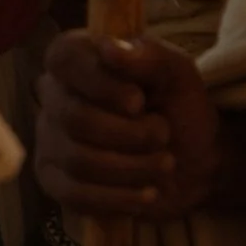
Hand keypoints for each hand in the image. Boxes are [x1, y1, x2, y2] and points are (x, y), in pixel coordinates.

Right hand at [35, 30, 218, 217]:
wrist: (196, 163)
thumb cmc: (180, 108)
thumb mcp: (178, 74)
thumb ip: (149, 56)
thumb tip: (108, 47)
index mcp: (80, 58)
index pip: (63, 58)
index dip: (98, 82)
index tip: (138, 101)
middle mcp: (55, 96)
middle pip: (74, 118)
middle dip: (131, 135)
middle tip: (162, 135)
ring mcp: (50, 141)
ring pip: (79, 160)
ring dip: (133, 168)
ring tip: (163, 164)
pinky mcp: (55, 182)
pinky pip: (74, 195)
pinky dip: (119, 198)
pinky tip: (146, 194)